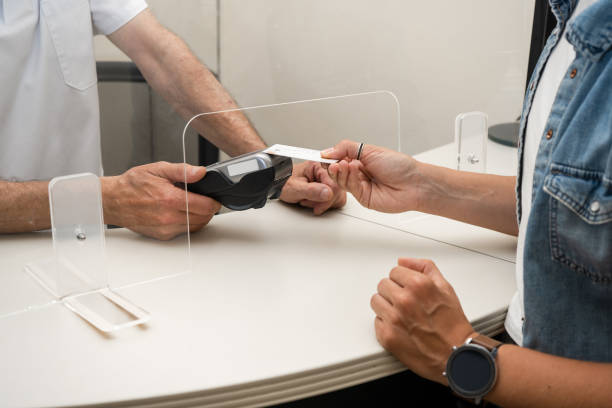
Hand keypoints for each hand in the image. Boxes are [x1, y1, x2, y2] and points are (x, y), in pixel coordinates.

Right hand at [102, 162, 220, 239]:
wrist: (113, 200)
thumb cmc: (132, 185)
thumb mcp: (158, 169)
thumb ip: (182, 171)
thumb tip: (200, 172)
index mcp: (169, 198)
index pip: (204, 206)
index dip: (214, 202)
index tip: (214, 198)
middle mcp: (168, 216)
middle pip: (203, 218)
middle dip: (208, 209)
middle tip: (205, 200)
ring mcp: (165, 228)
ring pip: (196, 227)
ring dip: (200, 217)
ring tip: (195, 206)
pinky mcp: (162, 235)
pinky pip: (185, 232)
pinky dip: (189, 224)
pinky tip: (184, 214)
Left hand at [280, 161, 345, 214]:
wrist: (276, 184)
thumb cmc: (283, 183)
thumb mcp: (295, 188)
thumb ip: (312, 191)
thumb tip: (328, 193)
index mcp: (318, 166)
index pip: (334, 184)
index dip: (327, 199)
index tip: (318, 207)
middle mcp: (323, 171)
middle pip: (338, 190)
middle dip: (324, 201)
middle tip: (310, 203)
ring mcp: (325, 179)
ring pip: (337, 195)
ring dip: (324, 203)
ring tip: (308, 201)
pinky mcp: (325, 186)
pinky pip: (333, 198)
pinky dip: (324, 204)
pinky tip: (313, 202)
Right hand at [321, 140, 422, 212]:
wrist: (414, 184)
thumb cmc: (400, 166)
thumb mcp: (370, 149)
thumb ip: (346, 148)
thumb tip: (328, 151)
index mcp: (361, 159)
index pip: (338, 158)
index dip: (329, 157)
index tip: (320, 155)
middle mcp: (359, 173)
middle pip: (337, 171)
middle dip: (332, 165)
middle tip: (332, 161)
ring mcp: (361, 186)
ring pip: (341, 180)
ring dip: (340, 172)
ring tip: (344, 164)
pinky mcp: (363, 197)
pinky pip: (350, 188)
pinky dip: (349, 179)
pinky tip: (354, 170)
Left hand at [371, 258, 474, 383]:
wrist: (455, 355)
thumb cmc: (452, 324)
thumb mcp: (445, 288)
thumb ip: (424, 267)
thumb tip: (403, 261)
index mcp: (418, 285)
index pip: (394, 271)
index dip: (402, 280)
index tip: (407, 288)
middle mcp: (404, 300)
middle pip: (383, 285)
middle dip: (394, 292)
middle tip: (406, 303)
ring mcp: (394, 318)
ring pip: (376, 301)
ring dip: (387, 306)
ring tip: (402, 315)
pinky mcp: (387, 336)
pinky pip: (376, 321)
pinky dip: (386, 324)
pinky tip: (401, 327)